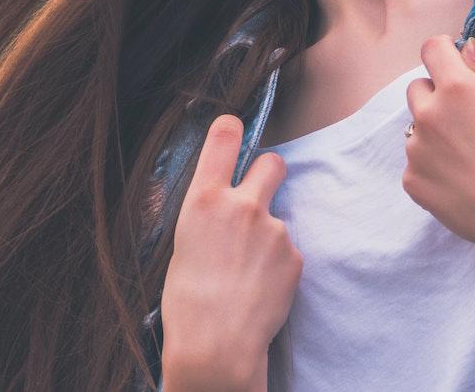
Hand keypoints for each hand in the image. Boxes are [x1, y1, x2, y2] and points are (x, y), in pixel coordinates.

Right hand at [160, 114, 300, 389]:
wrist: (216, 347)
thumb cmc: (187, 302)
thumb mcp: (180, 244)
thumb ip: (201, 212)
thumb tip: (207, 198)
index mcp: (203, 200)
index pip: (224, 137)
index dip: (231, 129)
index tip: (234, 128)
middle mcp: (242, 205)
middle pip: (272, 162)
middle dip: (269, 172)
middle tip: (259, 193)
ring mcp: (273, 229)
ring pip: (277, 217)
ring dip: (268, 235)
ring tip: (246, 272)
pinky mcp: (294, 255)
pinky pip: (287, 250)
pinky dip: (277, 265)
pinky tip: (260, 288)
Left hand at [401, 34, 474, 261]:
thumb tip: (464, 48)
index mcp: (456, 88)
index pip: (431, 49)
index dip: (442, 53)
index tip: (451, 62)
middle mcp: (429, 114)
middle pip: (417, 88)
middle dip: (436, 97)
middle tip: (465, 121)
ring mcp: (416, 149)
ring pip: (416, 129)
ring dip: (434, 135)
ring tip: (467, 158)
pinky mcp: (411, 180)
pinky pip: (416, 163)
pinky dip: (432, 168)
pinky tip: (459, 181)